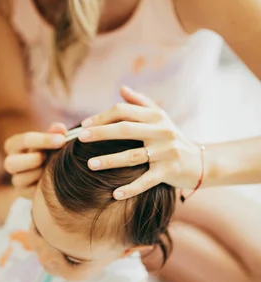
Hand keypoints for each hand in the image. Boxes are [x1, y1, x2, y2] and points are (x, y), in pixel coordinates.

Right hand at [4, 123, 66, 196]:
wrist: (51, 168)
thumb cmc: (49, 148)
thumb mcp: (51, 139)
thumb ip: (55, 133)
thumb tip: (60, 128)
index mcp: (14, 144)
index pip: (24, 140)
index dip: (44, 140)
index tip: (62, 140)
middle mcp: (10, 162)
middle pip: (10, 163)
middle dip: (33, 160)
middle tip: (49, 158)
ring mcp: (16, 179)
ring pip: (19, 179)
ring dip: (38, 174)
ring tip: (52, 169)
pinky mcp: (23, 192)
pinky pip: (29, 192)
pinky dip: (41, 186)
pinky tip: (52, 180)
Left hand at [79, 86, 203, 198]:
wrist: (200, 161)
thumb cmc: (172, 138)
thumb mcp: (160, 118)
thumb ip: (140, 102)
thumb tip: (121, 88)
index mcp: (155, 117)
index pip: (124, 111)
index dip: (102, 117)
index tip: (84, 125)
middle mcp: (161, 132)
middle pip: (126, 130)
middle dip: (101, 133)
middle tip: (80, 138)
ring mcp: (166, 152)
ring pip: (133, 156)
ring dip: (110, 160)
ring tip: (90, 164)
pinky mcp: (169, 171)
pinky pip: (146, 181)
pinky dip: (131, 188)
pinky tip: (114, 194)